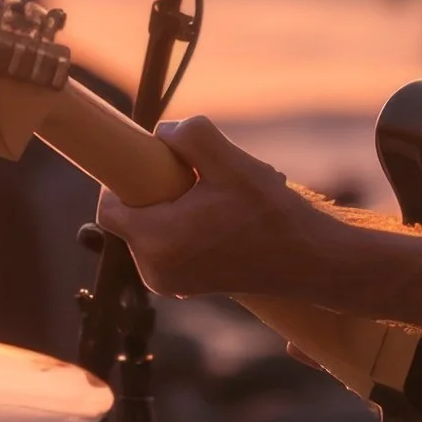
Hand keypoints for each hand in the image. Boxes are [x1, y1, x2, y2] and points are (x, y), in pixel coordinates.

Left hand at [95, 115, 336, 299]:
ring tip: (219, 201)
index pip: (109, 205)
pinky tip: (225, 218)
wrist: (311, 262)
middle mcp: (155, 270)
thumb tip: (162, 135)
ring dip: (175, 207)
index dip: (125, 177)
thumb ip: (190, 136)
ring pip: (152, 228)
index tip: (154, 161)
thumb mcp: (231, 162)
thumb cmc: (272, 214)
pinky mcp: (187, 287)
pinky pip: (169, 245)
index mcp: (156, 242)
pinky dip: (186, 226)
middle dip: (158, 190)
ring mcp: (171, 283)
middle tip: (200, 180)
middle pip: (132, 215)